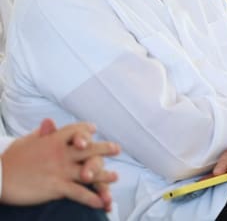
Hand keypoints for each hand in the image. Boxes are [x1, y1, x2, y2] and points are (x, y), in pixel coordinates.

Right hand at [1, 119, 119, 210]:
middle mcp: (61, 153)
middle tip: (117, 149)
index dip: (85, 130)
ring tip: (116, 177)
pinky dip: (92, 198)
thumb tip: (49, 122)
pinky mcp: (56, 187)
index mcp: (53, 140)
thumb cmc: (11, 160)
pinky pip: (79, 193)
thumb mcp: (27, 141)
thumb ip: (42, 133)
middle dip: (104, 148)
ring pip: (89, 171)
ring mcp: (60, 170)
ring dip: (104, 175)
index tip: (94, 128)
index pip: (74, 130)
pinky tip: (101, 203)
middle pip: (88, 148)